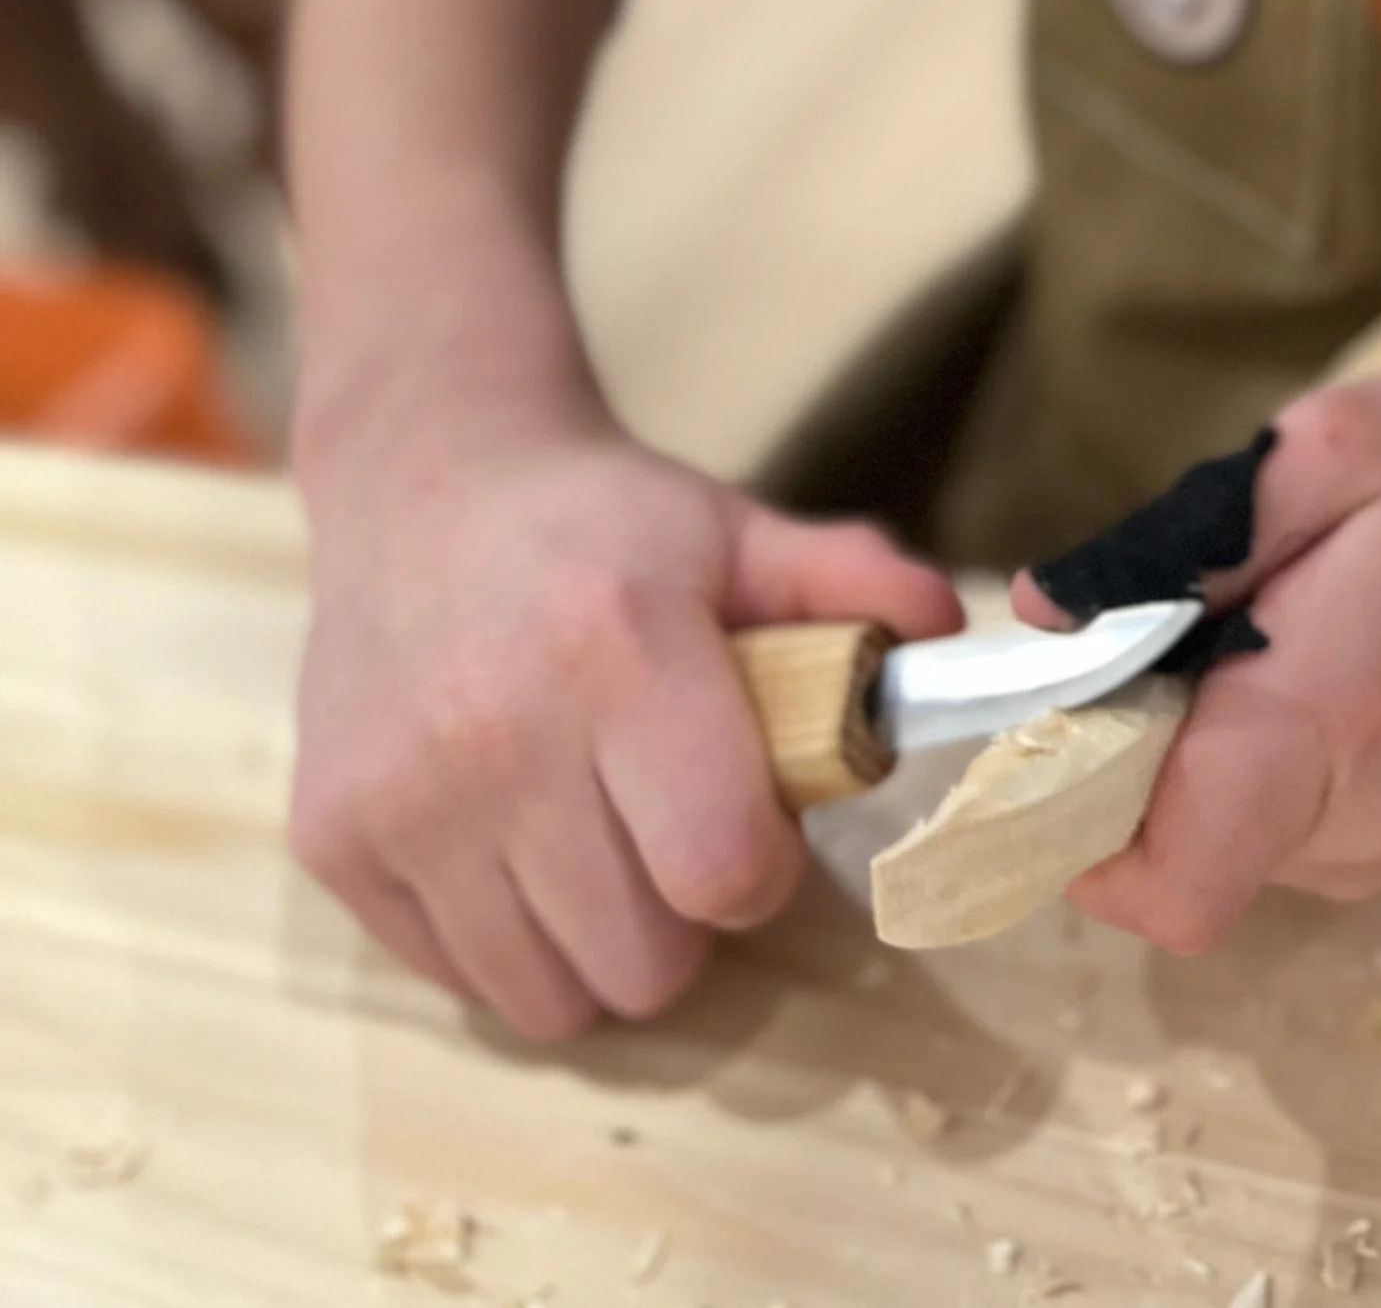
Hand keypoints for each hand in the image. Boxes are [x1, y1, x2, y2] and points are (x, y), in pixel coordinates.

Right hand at [290, 387, 960, 1038]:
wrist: (425, 481)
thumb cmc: (607, 527)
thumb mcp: (739, 533)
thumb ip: (853, 581)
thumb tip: (949, 632)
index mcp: (620, 652)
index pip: (724, 871)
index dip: (761, 867)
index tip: (752, 818)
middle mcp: (497, 734)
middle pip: (646, 961)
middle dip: (684, 914)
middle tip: (671, 826)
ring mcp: (402, 798)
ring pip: (549, 998)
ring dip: (594, 941)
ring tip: (597, 837)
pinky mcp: (333, 841)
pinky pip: (459, 979)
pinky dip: (504, 939)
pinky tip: (515, 838)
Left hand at [1012, 370, 1380, 953]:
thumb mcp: (1331, 450)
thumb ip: (1178, 542)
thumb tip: (1042, 616)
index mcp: (1333, 720)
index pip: (1156, 871)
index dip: (1060, 804)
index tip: (1053, 698)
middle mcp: (1349, 826)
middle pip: (1149, 849)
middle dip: (1111, 739)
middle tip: (1173, 607)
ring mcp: (1370, 852)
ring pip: (1193, 834)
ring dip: (1176, 736)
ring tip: (1260, 608)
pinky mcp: (1376, 843)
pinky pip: (1247, 821)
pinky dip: (1228, 746)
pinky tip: (1291, 646)